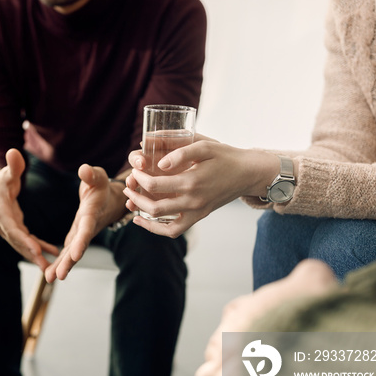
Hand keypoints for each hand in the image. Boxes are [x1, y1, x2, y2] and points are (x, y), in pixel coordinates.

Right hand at [0, 149, 58, 270]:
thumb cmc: (0, 179)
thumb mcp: (7, 172)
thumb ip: (13, 165)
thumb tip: (13, 151)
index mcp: (0, 211)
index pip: (12, 228)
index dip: (24, 240)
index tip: (36, 249)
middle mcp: (2, 224)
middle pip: (17, 242)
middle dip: (31, 254)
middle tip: (46, 265)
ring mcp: (7, 229)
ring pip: (22, 246)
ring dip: (36, 257)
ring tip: (51, 268)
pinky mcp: (14, 231)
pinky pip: (27, 242)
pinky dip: (39, 248)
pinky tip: (54, 253)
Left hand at [44, 164, 127, 282]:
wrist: (110, 198)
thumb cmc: (101, 185)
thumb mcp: (98, 176)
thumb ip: (92, 175)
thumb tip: (84, 170)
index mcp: (91, 213)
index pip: (86, 229)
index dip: (81, 242)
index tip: (75, 255)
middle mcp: (87, 227)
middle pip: (78, 246)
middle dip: (69, 261)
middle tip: (59, 275)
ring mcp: (82, 234)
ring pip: (72, 252)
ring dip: (62, 266)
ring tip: (50, 279)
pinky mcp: (76, 236)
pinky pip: (67, 251)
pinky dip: (59, 262)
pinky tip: (48, 274)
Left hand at [124, 135, 280, 237]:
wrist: (247, 173)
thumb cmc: (225, 156)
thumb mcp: (204, 145)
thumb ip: (181, 150)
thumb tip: (159, 162)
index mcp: (192, 181)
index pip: (154, 185)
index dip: (139, 178)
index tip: (135, 169)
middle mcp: (193, 201)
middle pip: (154, 207)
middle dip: (135, 196)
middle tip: (127, 185)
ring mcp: (196, 212)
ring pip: (161, 222)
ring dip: (142, 212)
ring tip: (130, 202)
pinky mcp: (199, 217)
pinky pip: (174, 230)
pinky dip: (156, 229)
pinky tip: (141, 220)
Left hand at [194, 260, 337, 375]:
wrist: (306, 341)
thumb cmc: (311, 310)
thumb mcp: (313, 280)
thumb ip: (307, 277)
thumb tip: (311, 273)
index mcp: (242, 310)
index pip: (234, 314)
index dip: (248, 327)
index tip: (267, 338)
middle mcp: (226, 338)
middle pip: (216, 348)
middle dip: (233, 360)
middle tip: (259, 371)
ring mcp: (224, 368)